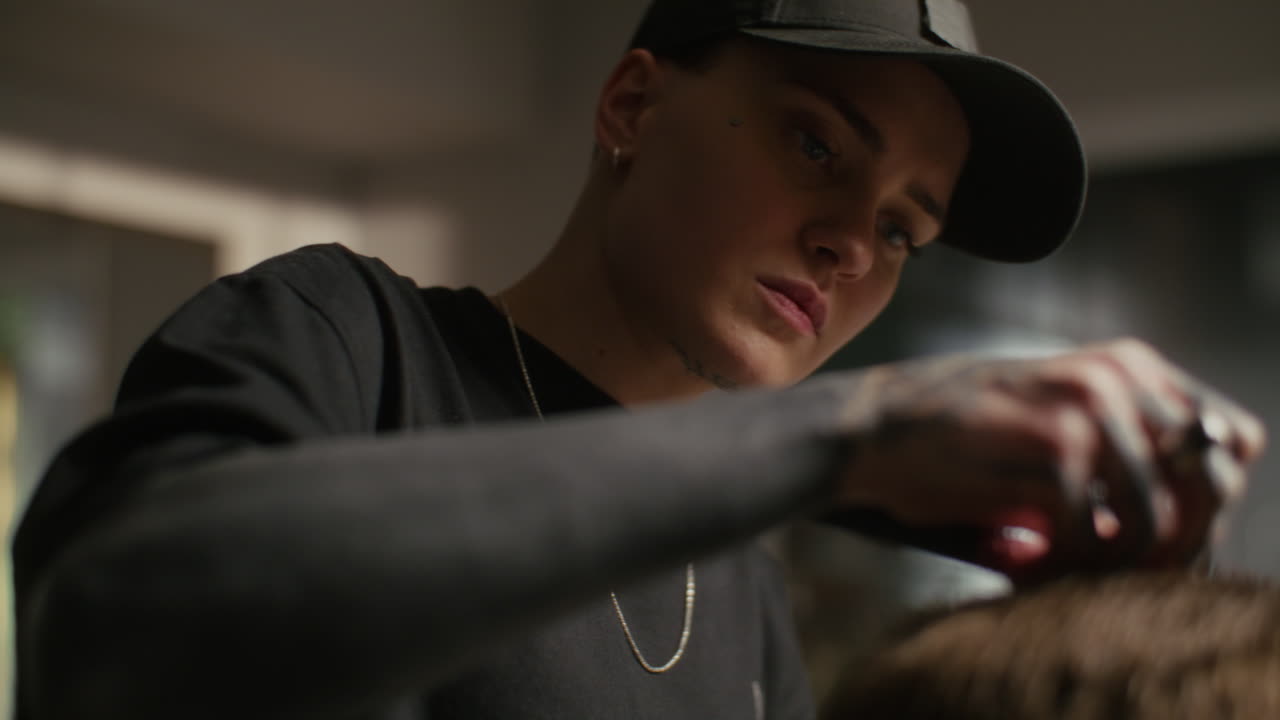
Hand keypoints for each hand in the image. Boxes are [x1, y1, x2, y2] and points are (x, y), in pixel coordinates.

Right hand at [833, 339, 1265, 584]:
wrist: (875, 429)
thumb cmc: (963, 436)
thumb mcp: (1056, 423)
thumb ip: (1125, 452)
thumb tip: (1199, 526)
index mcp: (1130, 367)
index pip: (1234, 442)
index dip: (1209, 501)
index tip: (1160, 539)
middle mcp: (1120, 377)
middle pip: (1211, 486)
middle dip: (1170, 545)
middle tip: (1110, 566)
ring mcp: (1089, 408)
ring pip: (1158, 521)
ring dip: (1111, 563)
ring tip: (1057, 563)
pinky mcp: (1052, 448)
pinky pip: (1096, 534)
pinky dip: (1065, 564)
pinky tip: (1025, 558)